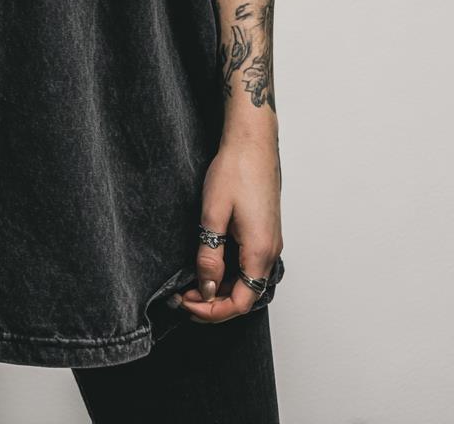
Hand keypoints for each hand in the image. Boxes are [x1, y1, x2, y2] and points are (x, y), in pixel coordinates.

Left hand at [176, 133, 282, 323]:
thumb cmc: (235, 170)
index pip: (240, 302)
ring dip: (221, 288)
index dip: (212, 311)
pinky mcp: (265, 232)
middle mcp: (271, 251)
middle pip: (245, 295)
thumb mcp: (213, 214)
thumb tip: (207, 288)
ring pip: (247, 281)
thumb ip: (210, 255)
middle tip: (182, 296)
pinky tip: (209, 265)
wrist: (252, 142)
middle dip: (213, 303)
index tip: (186, 303)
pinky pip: (249, 264)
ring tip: (191, 283)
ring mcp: (270, 241)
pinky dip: (229, 273)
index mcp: (260, 251)